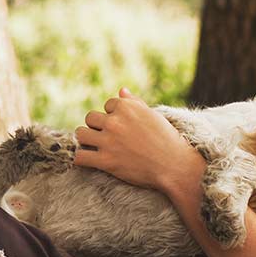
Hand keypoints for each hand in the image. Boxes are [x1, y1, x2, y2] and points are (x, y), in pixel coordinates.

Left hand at [74, 87, 203, 194]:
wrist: (175, 166)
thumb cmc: (167, 139)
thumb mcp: (152, 115)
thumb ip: (134, 102)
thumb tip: (121, 90)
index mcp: (126, 107)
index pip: (107, 105)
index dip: (114, 116)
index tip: (123, 127)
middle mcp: (114, 121)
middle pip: (90, 118)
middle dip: (97, 126)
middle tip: (107, 138)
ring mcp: (108, 141)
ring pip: (81, 134)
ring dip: (86, 139)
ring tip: (94, 146)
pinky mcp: (105, 161)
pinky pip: (80, 156)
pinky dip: (81, 159)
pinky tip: (88, 160)